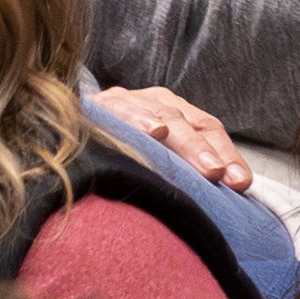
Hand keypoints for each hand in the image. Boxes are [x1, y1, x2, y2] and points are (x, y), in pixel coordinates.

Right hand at [93, 84, 252, 191]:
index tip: (241, 184)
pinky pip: (123, 111)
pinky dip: (141, 120)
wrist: (58, 129)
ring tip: (206, 168)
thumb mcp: (150, 160)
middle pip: (192, 124)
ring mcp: (129, 100)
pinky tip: (155, 133)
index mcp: (173, 112)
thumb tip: (218, 198)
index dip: (228, 154)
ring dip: (188, 144)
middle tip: (223, 177)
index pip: (208, 128)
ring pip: (167, 117)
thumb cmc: (110, 154)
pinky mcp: (100, 104)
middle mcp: (155, 102)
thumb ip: (178, 170)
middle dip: (210, 152)